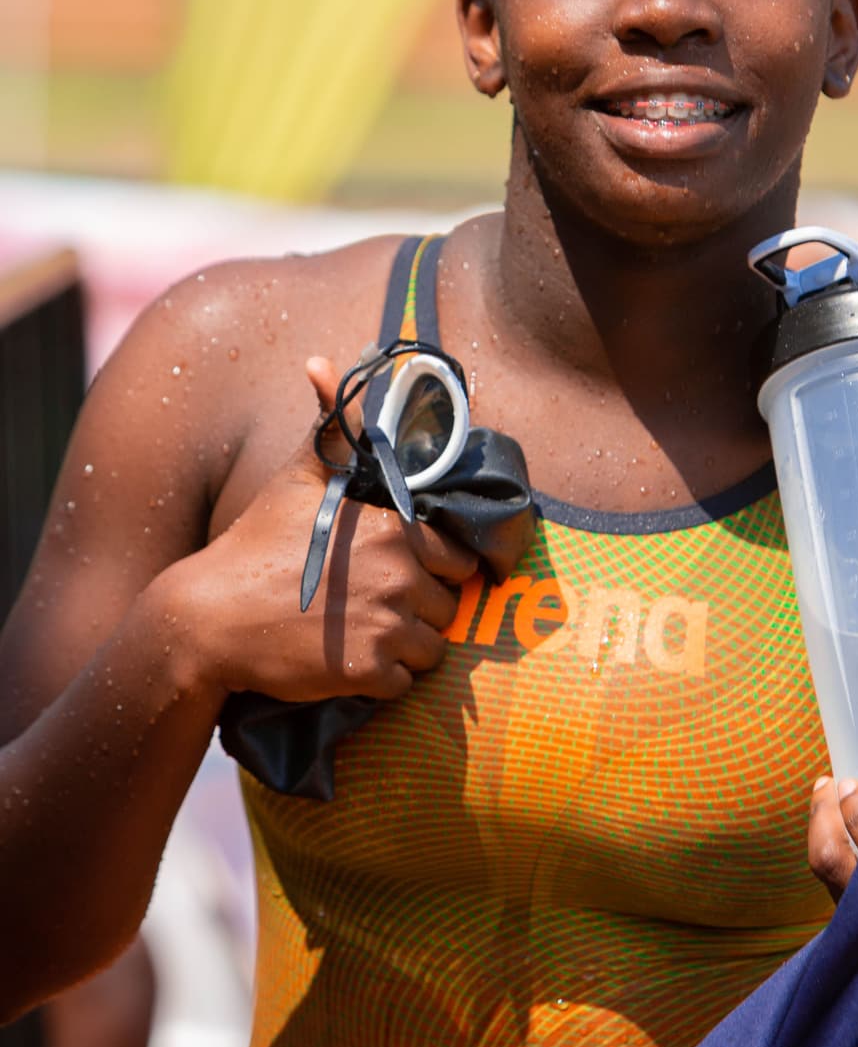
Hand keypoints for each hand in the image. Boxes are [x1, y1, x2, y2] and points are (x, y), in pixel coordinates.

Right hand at [154, 357, 480, 704]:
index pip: (459, 557)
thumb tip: (320, 362)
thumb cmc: (256, 543)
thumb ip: (330, 425)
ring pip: (432, 648)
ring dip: (406, 647)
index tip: (402, 569)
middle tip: (376, 605)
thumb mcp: (297, 477)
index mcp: (396, 528)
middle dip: (421, 608)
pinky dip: (384, 680)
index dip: (434, 566)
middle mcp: (401, 576)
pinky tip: (350, 662)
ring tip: (362, 634)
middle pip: (448, 605)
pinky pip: (405, 684)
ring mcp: (386, 627)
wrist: (209, 619)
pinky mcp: (367, 674)